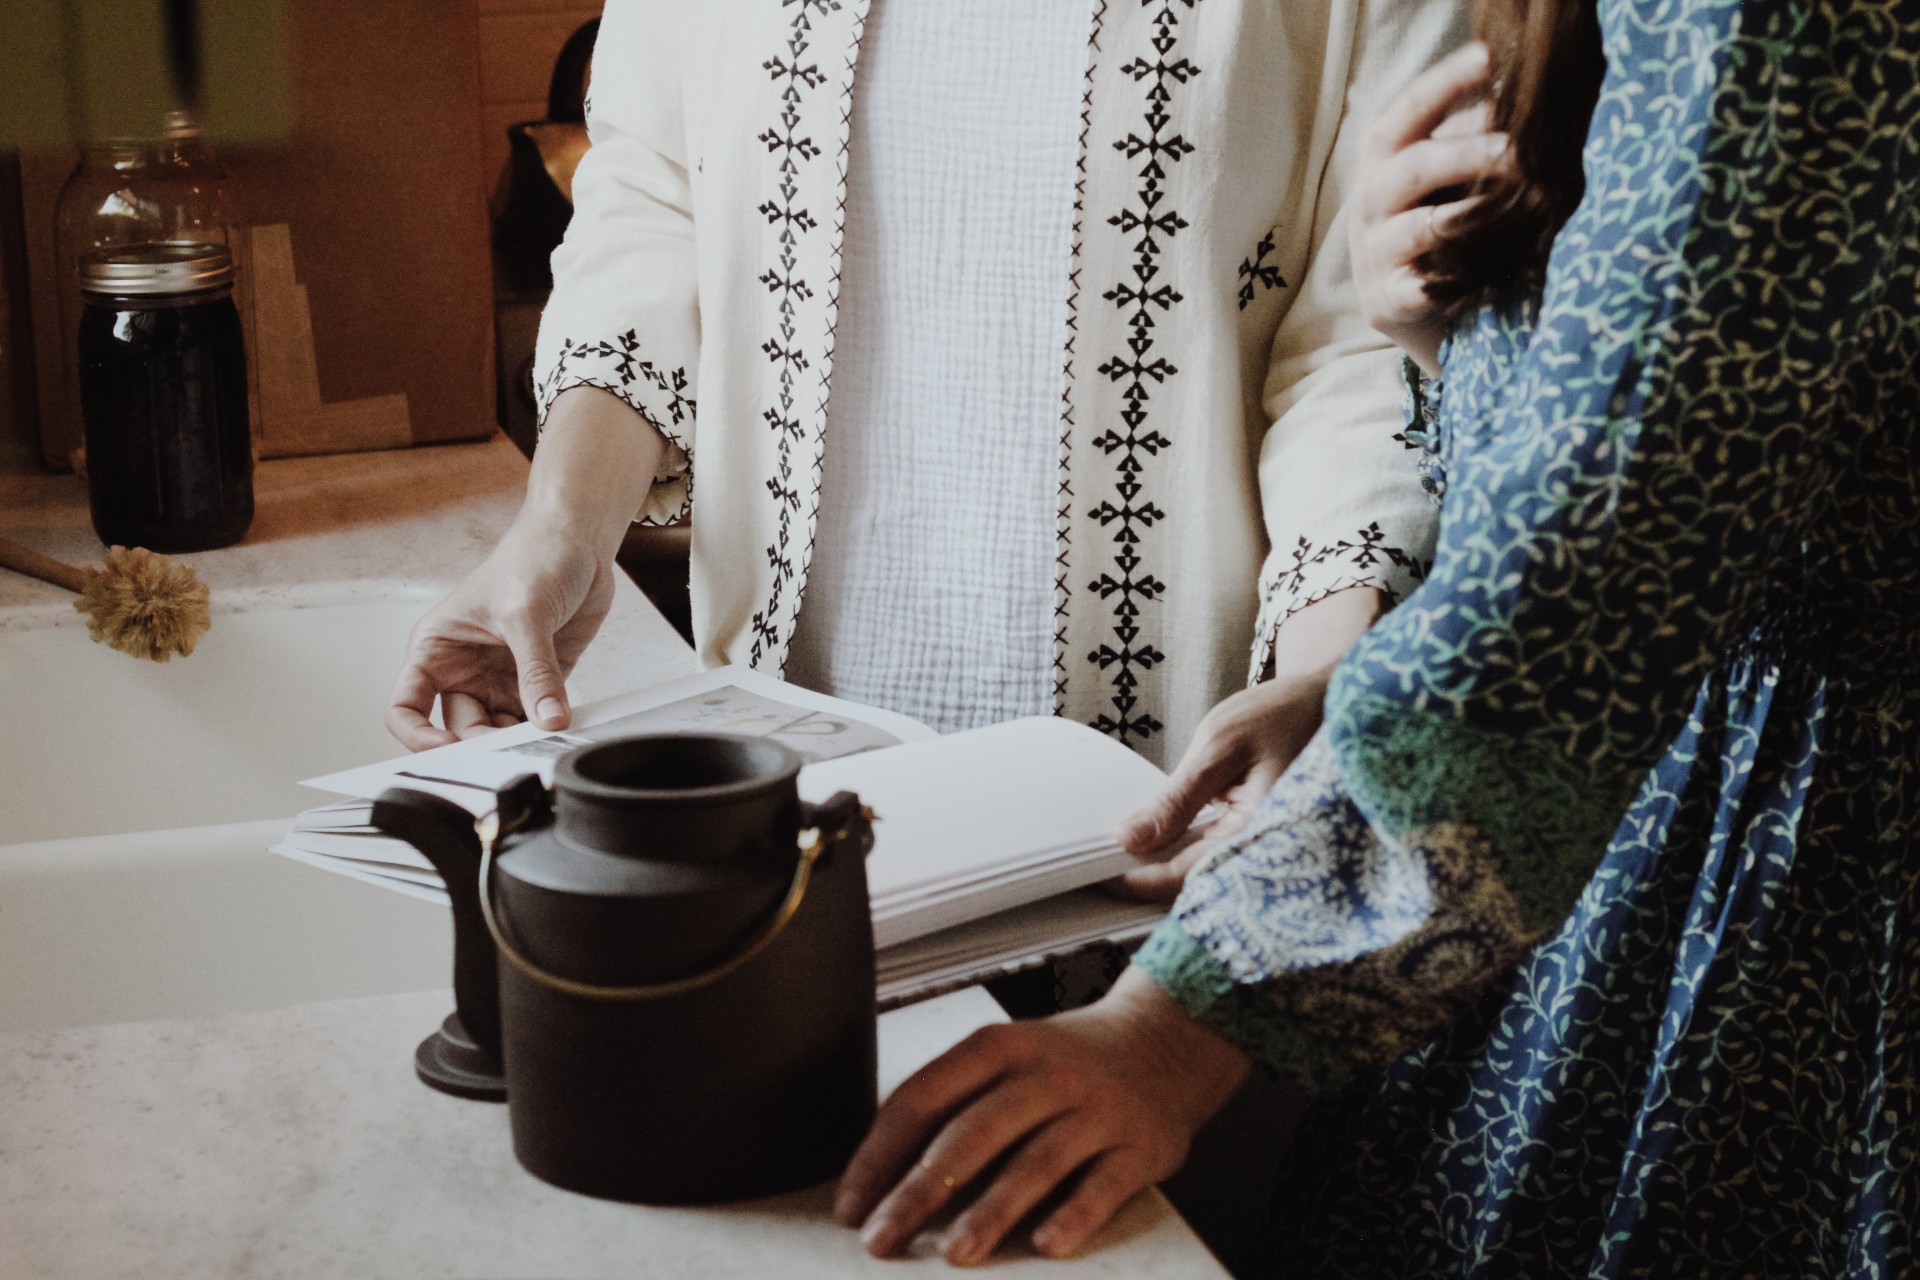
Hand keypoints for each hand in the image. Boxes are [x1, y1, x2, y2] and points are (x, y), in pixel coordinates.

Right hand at [384, 514, 615, 749]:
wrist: (577, 540)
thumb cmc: (533, 557)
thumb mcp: (526, 614)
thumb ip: (536, 671)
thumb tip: (547, 718)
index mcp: (436, 647)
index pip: (405, 706)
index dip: (418, 735)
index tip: (447, 749)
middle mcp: (463, 668)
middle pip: (458, 728)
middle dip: (482, 743)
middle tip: (514, 746)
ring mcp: (499, 677)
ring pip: (497, 729)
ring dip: (517, 740)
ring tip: (540, 739)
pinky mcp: (536, 680)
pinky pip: (535, 718)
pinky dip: (545, 728)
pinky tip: (560, 726)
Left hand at [836, 969, 1248, 1264]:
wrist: (1165, 1043)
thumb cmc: (1066, 1063)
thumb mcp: (1008, 1057)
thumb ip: (955, 1103)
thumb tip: (886, 1177)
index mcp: (998, 1048)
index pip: (924, 1097)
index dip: (881, 1154)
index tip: (852, 1204)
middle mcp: (1045, 1073)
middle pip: (972, 1132)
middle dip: (919, 1191)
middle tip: (882, 1238)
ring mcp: (1096, 1109)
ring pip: (1035, 1161)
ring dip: (991, 1210)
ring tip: (955, 1252)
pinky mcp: (1140, 1146)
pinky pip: (1103, 1185)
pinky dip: (1074, 1215)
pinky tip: (1045, 1246)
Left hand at [1111, 673, 1326, 900]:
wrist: (1325, 700)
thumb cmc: (1281, 715)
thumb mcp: (1219, 747)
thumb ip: (1175, 800)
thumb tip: (1129, 839)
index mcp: (1257, 834)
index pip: (1185, 877)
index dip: (1136, 880)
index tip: (1098, 872)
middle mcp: (1263, 850)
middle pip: (1192, 884)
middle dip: (1144, 878)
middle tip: (1097, 864)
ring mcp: (1258, 844)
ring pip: (1199, 871)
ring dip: (1159, 863)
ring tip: (1117, 849)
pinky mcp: (1253, 834)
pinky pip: (1211, 853)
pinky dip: (1179, 847)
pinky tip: (1154, 835)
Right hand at [1348, 41, 1504, 375]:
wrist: (1414, 311)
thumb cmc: (1444, 230)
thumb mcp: (1448, 181)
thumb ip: (1472, 144)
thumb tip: (1530, 104)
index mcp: (1385, 163)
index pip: (1407, 113)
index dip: (1443, 84)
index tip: (1488, 57)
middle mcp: (1372, 203)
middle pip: (1411, 167)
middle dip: (1464, 154)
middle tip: (1515, 150)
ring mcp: (1375, 254)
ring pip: (1420, 227)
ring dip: (1470, 214)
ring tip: (1514, 208)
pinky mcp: (1387, 301)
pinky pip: (1420, 288)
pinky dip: (1452, 282)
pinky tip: (1486, 274)